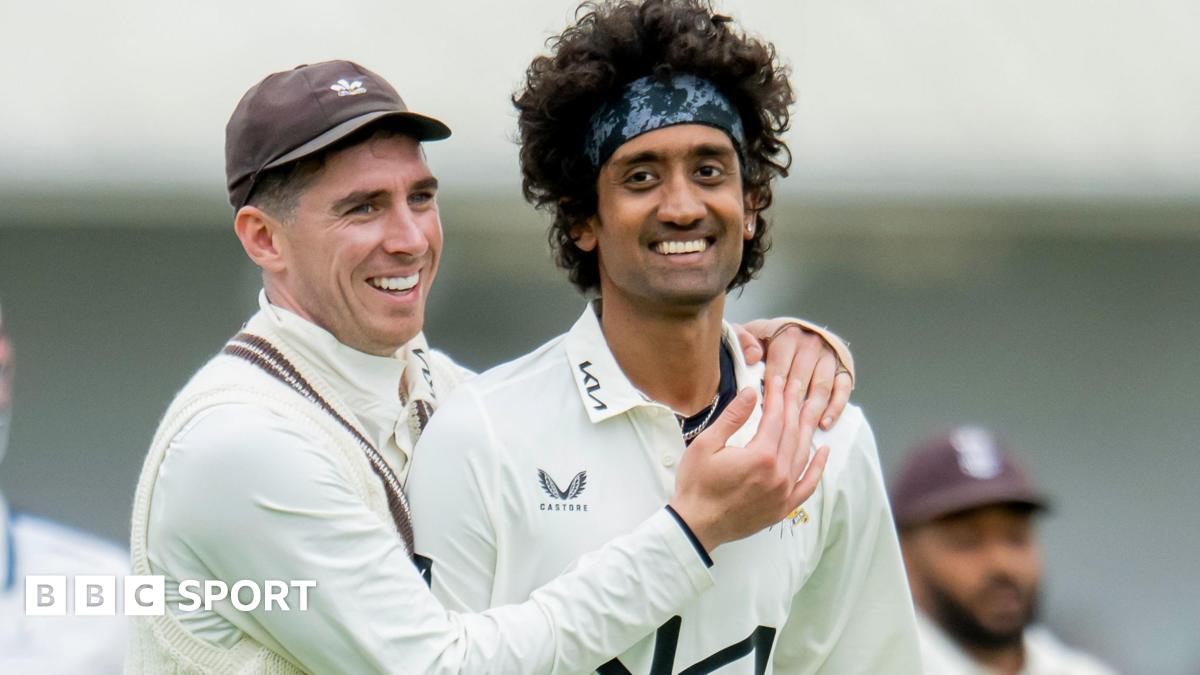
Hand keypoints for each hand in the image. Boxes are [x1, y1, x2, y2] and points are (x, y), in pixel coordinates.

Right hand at [668, 375, 828, 550]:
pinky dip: (818, 467)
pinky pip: (808, 484)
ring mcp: (784, 492)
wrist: (696, 526)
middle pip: (792, 431)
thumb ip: (732, 417)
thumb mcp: (706, 445)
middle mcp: (779, 473)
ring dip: (806, 427)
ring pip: (802, 453)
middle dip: (793, 405)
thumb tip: (750, 393)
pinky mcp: (784, 507)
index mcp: (761, 456)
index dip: (777, 395)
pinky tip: (823, 451)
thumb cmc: (696, 486)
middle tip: (794, 386)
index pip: (776, 417)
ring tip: (808, 407)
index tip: (777, 380)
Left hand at [735, 319, 851, 430]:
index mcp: (788, 336)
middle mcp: (811, 344)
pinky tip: (824, 424)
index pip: (778, 370)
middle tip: (779, 432)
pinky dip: (835, 408)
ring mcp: (830, 356)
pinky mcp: (844, 368)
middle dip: (789, 409)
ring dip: (811, 412)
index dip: (769, 394)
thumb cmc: (767, 338)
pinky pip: (842, 390)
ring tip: (800, 432)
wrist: (794, 330)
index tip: (762, 415)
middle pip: (800, 382)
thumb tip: (753, 356)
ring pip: (821, 388)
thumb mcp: (750, 333)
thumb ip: (743, 339)